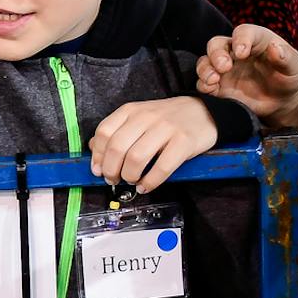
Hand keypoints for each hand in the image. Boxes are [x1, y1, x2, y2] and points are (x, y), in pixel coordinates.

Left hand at [88, 98, 216, 193]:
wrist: (203, 112)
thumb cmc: (166, 119)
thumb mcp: (138, 118)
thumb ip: (116, 131)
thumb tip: (94, 150)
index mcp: (131, 110)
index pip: (104, 132)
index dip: (97, 155)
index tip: (98, 170)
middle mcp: (146, 117)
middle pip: (117, 147)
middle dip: (111, 170)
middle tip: (114, 179)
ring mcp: (166, 128)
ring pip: (136, 158)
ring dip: (129, 176)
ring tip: (132, 181)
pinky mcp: (184, 142)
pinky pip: (162, 168)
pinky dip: (150, 182)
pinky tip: (145, 186)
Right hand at [196, 24, 297, 129]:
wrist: (282, 99)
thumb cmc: (289, 76)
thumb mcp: (294, 66)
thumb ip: (286, 57)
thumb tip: (275, 47)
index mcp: (255, 40)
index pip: (243, 32)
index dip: (240, 40)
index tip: (242, 53)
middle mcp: (235, 51)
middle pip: (216, 44)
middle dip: (216, 54)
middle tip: (224, 67)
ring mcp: (225, 69)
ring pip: (205, 62)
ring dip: (205, 69)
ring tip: (213, 80)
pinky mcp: (219, 86)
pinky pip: (204, 83)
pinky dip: (203, 85)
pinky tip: (210, 90)